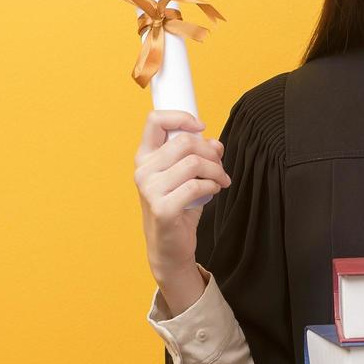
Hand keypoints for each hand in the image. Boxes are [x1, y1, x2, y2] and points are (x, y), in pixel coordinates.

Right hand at [134, 109, 230, 282]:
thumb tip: (215, 142)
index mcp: (145, 157)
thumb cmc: (178, 207)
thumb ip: (199, 155)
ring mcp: (150, 190)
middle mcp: (143, 171)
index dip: (181, 117)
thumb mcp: (187, 176)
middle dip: (210, 152)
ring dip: (216, 170)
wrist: (170, 246)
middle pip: (184, 142)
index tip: (201, 127)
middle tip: (220, 166)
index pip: (155, 120)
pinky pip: (196, 186)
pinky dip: (212, 186)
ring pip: (193, 163)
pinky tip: (214, 191)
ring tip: (220, 180)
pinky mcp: (162, 208)